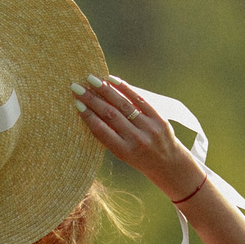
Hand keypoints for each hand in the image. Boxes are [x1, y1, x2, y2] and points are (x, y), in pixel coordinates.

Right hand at [71, 75, 206, 202]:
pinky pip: (139, 100)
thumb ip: (108, 136)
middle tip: (77, 87)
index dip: (88, 115)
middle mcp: (137, 139)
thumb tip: (89, 111)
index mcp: (124, 151)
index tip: (76, 103)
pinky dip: (125, 88)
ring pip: (123, 105)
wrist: (168, 163)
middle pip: (110, 114)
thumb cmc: (138, 158)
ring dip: (105, 90)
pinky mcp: (159, 118)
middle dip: (92, 99)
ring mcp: (149, 128)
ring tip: (92, 80)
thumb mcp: (121, 154)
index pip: (102, 130)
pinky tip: (112, 80)